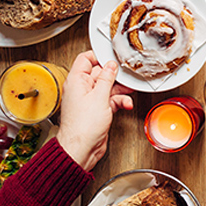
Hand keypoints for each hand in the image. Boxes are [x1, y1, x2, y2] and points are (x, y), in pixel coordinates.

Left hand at [57, 51, 133, 170]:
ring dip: (120, 89)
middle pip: (100, 73)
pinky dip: (120, 101)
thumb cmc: (82, 126)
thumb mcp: (99, 97)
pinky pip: (111, 100)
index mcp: (77, 81)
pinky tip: (126, 104)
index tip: (112, 57)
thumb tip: (111, 65)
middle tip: (126, 76)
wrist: (81, 149)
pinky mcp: (98, 110)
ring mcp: (90, 100)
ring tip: (129, 90)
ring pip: (108, 87)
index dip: (99, 56)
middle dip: (114, 75)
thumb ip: (107, 78)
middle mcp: (82, 89)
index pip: (85, 59)